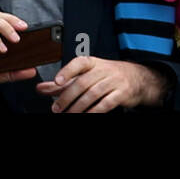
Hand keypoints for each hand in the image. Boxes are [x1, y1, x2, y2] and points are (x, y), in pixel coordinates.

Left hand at [36, 56, 170, 112]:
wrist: (138, 78)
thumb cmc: (108, 75)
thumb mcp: (87, 75)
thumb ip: (64, 82)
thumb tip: (41, 88)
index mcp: (93, 63)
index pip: (79, 63)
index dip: (67, 71)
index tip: (57, 81)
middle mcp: (104, 69)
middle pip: (83, 82)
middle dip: (67, 97)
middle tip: (56, 108)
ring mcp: (114, 81)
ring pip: (93, 94)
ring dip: (78, 107)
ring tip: (68, 115)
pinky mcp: (122, 93)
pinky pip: (106, 103)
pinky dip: (94, 111)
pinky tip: (87, 115)